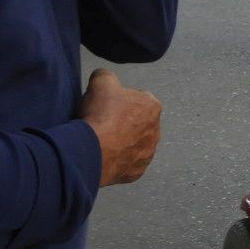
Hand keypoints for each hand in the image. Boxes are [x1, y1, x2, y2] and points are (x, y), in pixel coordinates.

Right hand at [79, 68, 160, 186]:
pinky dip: (119, 159)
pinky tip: (105, 155)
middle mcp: (156, 131)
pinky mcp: (138, 173)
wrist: (93, 151)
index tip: (108, 104)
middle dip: (125, 121)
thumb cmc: (100, 114)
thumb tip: (105, 78)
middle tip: (104, 121)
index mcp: (152, 106)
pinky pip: (129, 162)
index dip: (122, 99)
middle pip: (139, 122)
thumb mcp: (101, 81)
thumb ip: (106, 75)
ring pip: (136, 144)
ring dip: (124, 141)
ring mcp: (148, 154)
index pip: (139, 97)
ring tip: (104, 140)